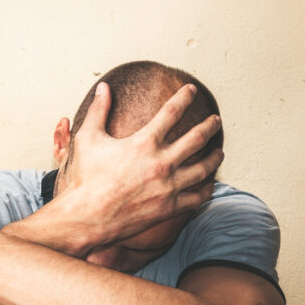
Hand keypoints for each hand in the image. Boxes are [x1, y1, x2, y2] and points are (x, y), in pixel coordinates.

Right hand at [57, 82, 222, 246]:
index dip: (184, 97)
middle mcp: (161, 163)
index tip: (191, 90)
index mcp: (144, 143)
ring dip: (215, 157)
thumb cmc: (85, 178)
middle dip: (209, 126)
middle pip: (196, 138)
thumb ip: (98, 110)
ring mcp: (168, 187)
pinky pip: (197, 198)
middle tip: (216, 120)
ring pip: (203, 168)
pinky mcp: (168, 207)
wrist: (87, 217)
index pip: (172, 112)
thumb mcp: (87, 138)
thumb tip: (103, 87)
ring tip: (219, 152)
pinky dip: (207, 190)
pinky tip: (209, 185)